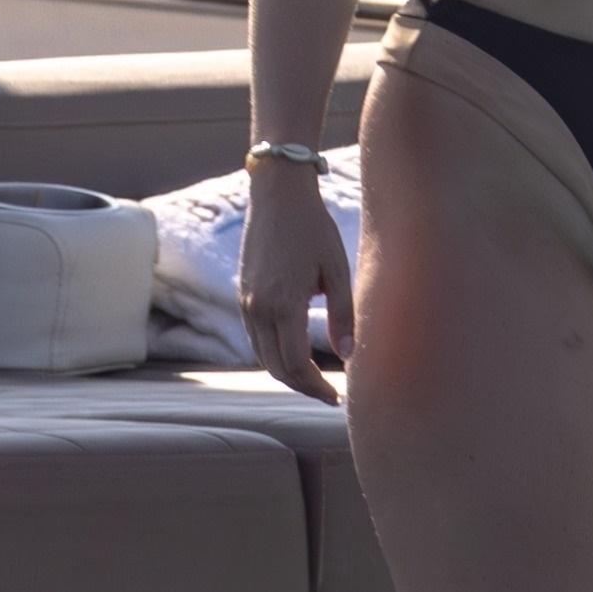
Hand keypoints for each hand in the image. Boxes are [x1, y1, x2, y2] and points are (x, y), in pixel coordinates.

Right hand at [239, 164, 354, 402]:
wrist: (278, 195)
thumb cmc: (314, 228)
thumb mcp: (337, 270)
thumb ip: (343, 315)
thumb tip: (348, 356)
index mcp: (283, 304)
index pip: (295, 365)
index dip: (316, 387)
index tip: (337, 396)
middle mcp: (259, 308)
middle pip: (276, 368)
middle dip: (302, 387)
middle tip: (329, 394)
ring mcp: (247, 303)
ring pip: (263, 356)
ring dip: (287, 374)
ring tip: (315, 380)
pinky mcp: (244, 296)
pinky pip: (257, 339)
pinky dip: (275, 354)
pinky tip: (296, 354)